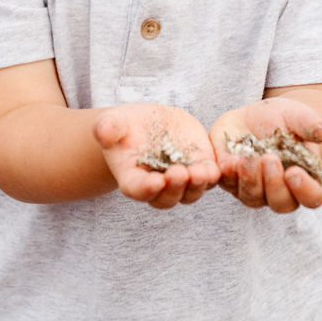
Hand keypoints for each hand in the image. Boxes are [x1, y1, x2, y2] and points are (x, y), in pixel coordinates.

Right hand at [93, 104, 219, 209]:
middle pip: (167, 197)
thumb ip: (107, 128)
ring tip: (202, 172)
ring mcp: (181, 179)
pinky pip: (209, 178)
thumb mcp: (113, 122)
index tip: (155, 182)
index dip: (146, 189)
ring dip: (198, 185)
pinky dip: (214, 175)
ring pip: (191, 192)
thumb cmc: (124, 127)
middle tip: (179, 174)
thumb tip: (103, 131)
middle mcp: (158, 186)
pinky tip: (218, 166)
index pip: (138, 190)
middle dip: (175, 188)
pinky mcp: (200, 167)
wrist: (147, 125)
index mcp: (132, 179)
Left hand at [210, 97, 321, 213]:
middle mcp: (281, 190)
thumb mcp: (297, 116)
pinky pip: (227, 184)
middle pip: (281, 202)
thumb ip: (311, 124)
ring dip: (250, 180)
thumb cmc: (284, 119)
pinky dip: (227, 175)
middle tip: (269, 160)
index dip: (305, 190)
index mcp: (306, 179)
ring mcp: (255, 190)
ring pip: (252, 197)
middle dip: (274, 184)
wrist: (254, 116)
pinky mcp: (231, 181)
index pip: (312, 197)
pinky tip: (227, 162)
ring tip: (247, 158)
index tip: (294, 173)